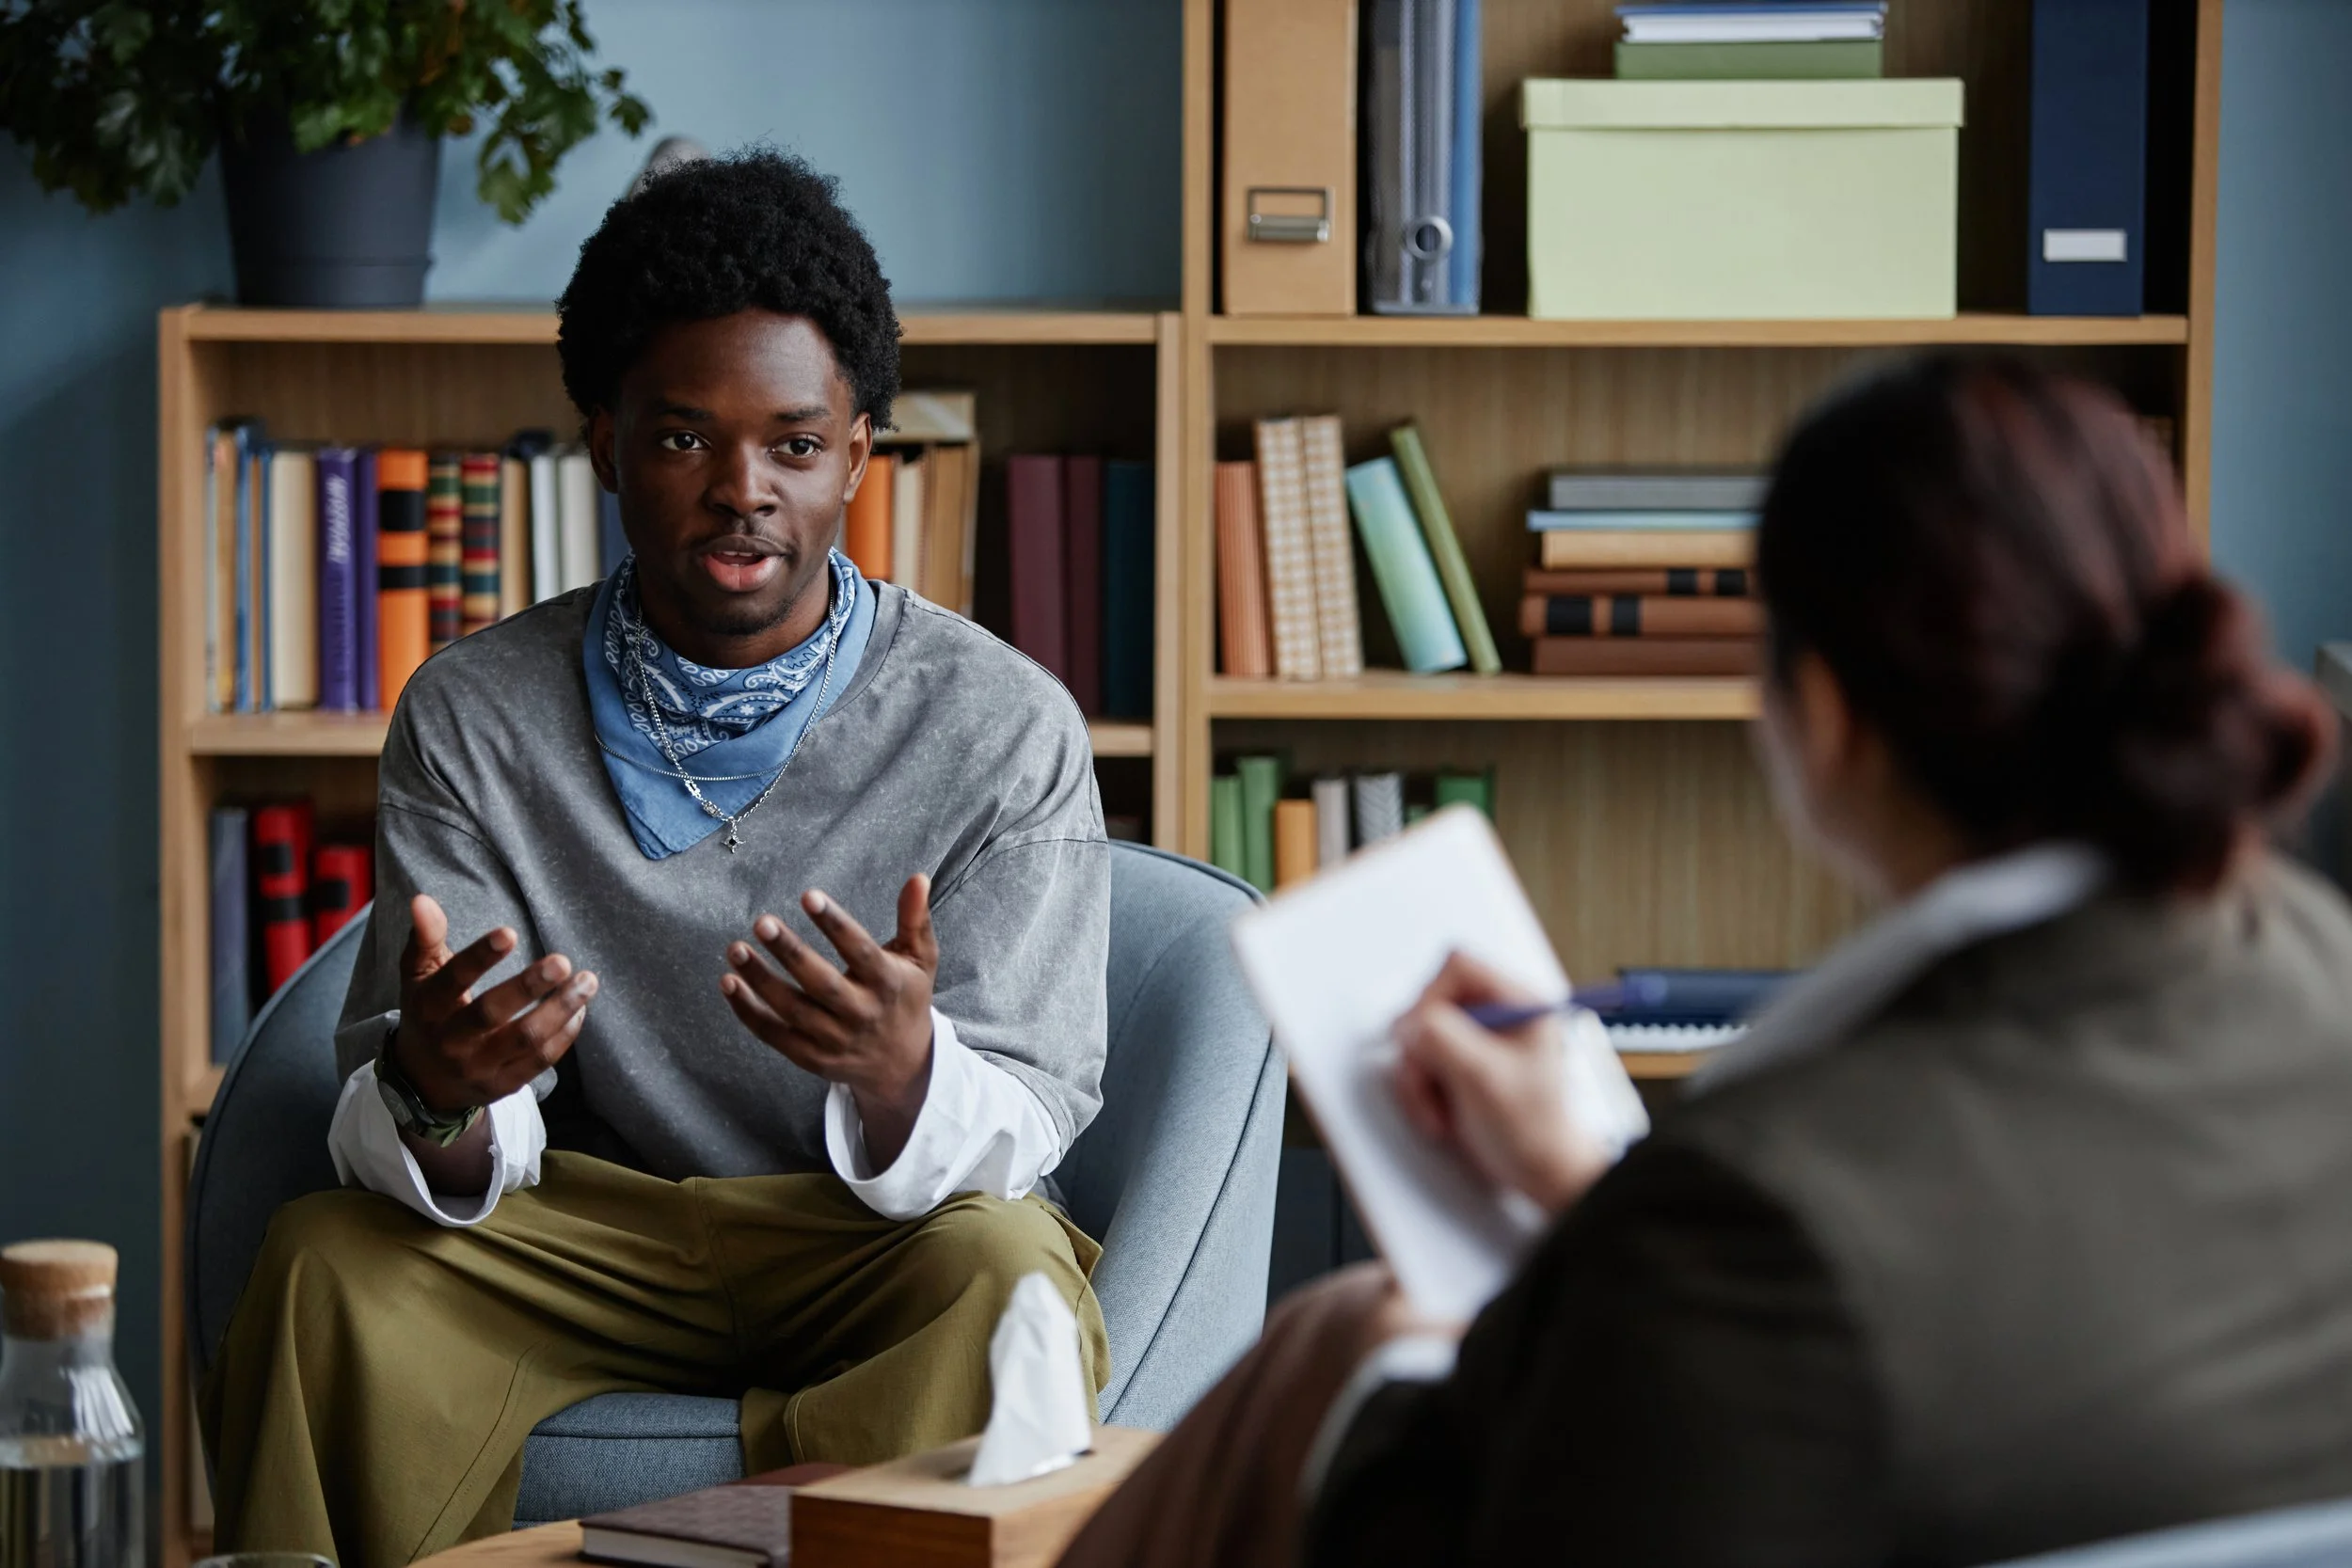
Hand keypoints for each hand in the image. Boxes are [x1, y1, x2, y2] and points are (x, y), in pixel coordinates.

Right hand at [390, 894, 596, 1113]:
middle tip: (562, 961)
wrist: (425, 1082)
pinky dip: (564, 1035)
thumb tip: (422, 899)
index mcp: (429, 1007)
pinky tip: (579, 1009)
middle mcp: (451, 1041)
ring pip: (525, 1040)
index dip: (479, 957)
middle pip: (490, 1014)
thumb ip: (426, 937)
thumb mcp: (420, 977)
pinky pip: (540, 1061)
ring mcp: (479, 1067)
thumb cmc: (430, 1014)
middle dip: (528, 986)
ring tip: (587, 981)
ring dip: (560, 1010)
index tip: (509, 933)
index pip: (452, 980)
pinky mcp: (504, 1085)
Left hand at [721, 875, 938, 1162]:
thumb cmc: (906, 997)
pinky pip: (774, 1035)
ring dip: (761, 980)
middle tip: (762, 922)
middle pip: (822, 984)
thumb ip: (915, 919)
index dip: (835, 925)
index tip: (809, 896)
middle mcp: (861, 1014)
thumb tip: (917, 877)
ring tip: (736, 948)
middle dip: (791, 953)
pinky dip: (748, 1012)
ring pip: (792, 1011)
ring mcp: (834, 1040)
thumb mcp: (921, 959)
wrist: (902, 1065)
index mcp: (888, 984)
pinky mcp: (811, 1058)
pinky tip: (729, 982)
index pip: (861, 952)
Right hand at [1391, 952, 1607, 1216]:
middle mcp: (1496, 1016)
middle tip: (1433, 1083)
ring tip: (1441, 1111)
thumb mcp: (1485, 1077)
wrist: (1542, 1173)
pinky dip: (1421, 1092)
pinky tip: (1443, 1115)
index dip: (1431, 996)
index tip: (1423, 1034)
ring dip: (1419, 1080)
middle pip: (1429, 1004)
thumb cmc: (1536, 1130)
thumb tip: (1408, 1021)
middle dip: (1422, 1052)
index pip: (1458, 967)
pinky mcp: (1460, 1066)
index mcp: (1519, 1002)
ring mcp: (1476, 1042)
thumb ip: (1443, 1038)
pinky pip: (1419, 1064)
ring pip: (1418, 1038)